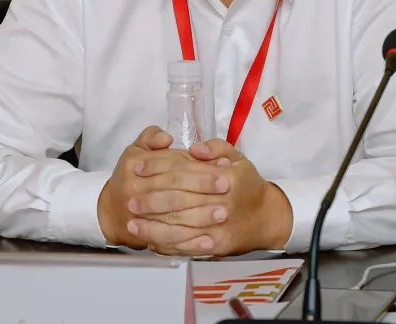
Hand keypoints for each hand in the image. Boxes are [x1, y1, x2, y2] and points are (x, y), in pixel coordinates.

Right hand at [97, 126, 228, 249]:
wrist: (111, 210)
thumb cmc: (130, 176)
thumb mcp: (136, 149)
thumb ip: (151, 137)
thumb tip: (167, 139)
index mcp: (135, 165)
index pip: (172, 166)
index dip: (198, 167)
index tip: (222, 168)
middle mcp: (134, 191)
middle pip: (174, 190)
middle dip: (202, 189)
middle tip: (227, 187)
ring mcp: (139, 217)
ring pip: (173, 217)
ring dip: (200, 217)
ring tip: (222, 213)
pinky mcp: (146, 237)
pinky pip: (169, 242)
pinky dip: (190, 243)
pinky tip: (209, 241)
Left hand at [128, 139, 292, 255]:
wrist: (266, 217)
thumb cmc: (247, 185)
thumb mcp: (238, 158)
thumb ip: (216, 147)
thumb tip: (193, 149)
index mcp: (226, 177)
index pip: (184, 171)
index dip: (158, 168)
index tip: (138, 167)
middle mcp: (223, 202)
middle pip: (179, 201)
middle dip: (150, 201)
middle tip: (129, 200)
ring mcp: (220, 227)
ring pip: (180, 228)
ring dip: (153, 227)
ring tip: (132, 224)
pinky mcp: (217, 246)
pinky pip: (188, 247)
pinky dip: (167, 246)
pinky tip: (151, 241)